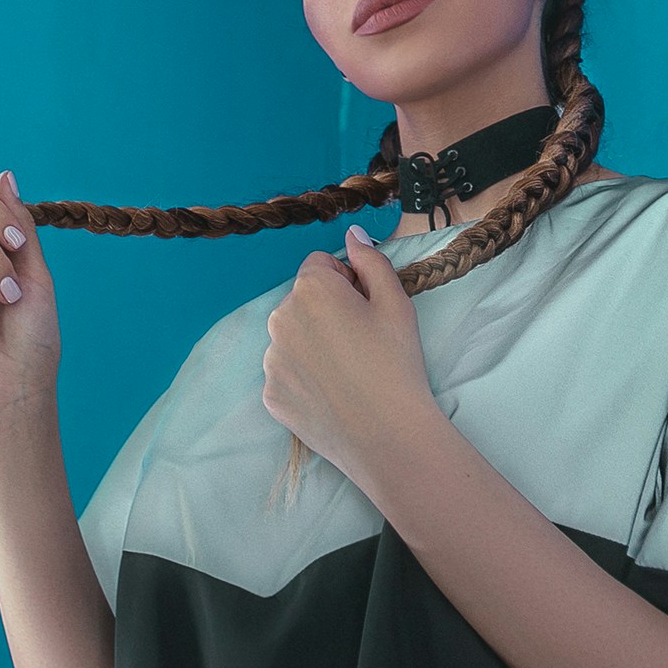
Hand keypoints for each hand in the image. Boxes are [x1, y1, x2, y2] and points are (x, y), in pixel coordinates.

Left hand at [260, 226, 441, 494]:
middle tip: (361, 342)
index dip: (347, 283)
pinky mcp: (270, 394)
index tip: (366, 309)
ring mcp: (271, 359)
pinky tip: (333, 393)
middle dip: (326, 311)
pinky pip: (286, 373)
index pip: (321, 266)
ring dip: (313, 344)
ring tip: (348, 371)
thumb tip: (352, 233)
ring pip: (292, 337)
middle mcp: (280, 318)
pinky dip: (305, 378)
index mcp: (310, 289)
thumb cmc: (396, 362)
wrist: (386, 435)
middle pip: (302, 301)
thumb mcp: (396, 301)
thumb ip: (371, 259)